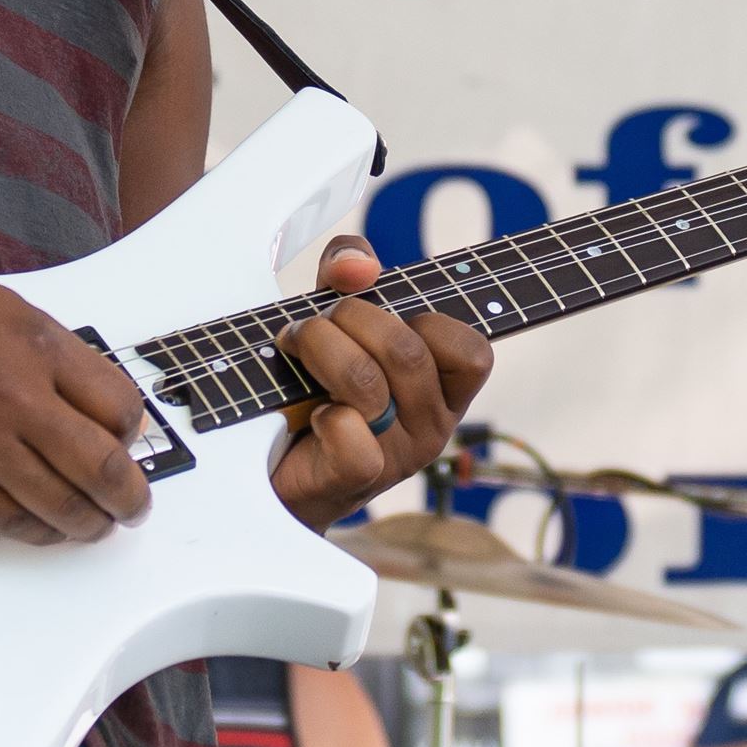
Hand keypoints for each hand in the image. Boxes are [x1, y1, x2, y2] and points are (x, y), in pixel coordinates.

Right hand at [0, 249, 150, 546]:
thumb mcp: (0, 308)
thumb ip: (51, 354)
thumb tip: (93, 403)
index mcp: (36, 344)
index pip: (119, 407)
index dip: (132, 435)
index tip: (128, 444)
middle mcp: (14, 395)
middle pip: (102, 467)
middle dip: (130, 497)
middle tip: (134, 507)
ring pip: (61, 506)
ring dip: (90, 525)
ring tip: (97, 526)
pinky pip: (9, 523)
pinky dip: (38, 533)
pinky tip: (47, 529)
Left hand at [270, 236, 492, 532]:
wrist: (274, 462)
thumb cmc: (317, 381)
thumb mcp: (338, 312)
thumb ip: (350, 268)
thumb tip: (360, 268)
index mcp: (444, 389)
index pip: (472, 351)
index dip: (425, 319)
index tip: (380, 314)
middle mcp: (432, 425)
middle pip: (407, 352)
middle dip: (348, 317)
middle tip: (313, 325)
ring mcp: (399, 457)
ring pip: (368, 384)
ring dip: (318, 349)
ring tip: (294, 348)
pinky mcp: (359, 478)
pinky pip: (348, 432)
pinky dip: (320, 412)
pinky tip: (310, 414)